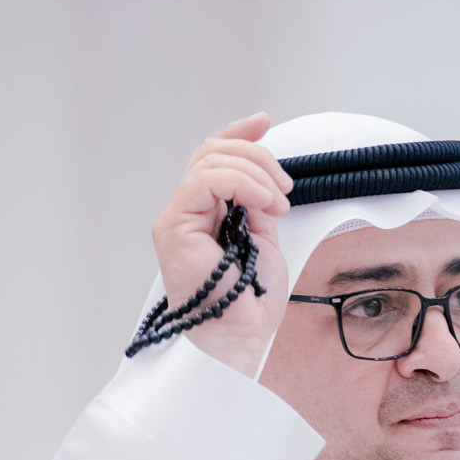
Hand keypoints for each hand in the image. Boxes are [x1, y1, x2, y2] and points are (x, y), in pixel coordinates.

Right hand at [149, 113, 294, 377]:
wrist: (239, 338)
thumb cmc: (251, 305)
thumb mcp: (264, 241)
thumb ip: (258, 206)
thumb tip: (268, 179)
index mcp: (206, 216)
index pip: (214, 158)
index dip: (239, 135)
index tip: (265, 122)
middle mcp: (186, 214)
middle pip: (213, 153)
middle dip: (257, 157)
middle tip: (286, 188)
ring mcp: (177, 219)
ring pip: (209, 161)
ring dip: (254, 172)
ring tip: (279, 201)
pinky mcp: (174, 227)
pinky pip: (204, 182)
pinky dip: (241, 183)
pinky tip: (266, 203)